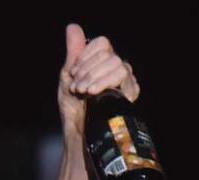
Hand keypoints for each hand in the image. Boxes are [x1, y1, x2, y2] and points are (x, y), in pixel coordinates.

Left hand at [57, 24, 140, 138]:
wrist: (78, 132)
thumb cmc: (73, 108)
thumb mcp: (68, 77)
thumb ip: (73, 53)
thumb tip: (73, 27)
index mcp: (101, 62)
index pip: (102, 44)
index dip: (86, 56)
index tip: (74, 74)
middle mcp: (115, 68)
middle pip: (109, 54)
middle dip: (88, 70)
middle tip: (77, 87)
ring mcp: (125, 81)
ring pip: (117, 64)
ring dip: (96, 77)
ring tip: (84, 92)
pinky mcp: (129, 94)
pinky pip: (124, 78)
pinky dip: (105, 83)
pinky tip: (94, 94)